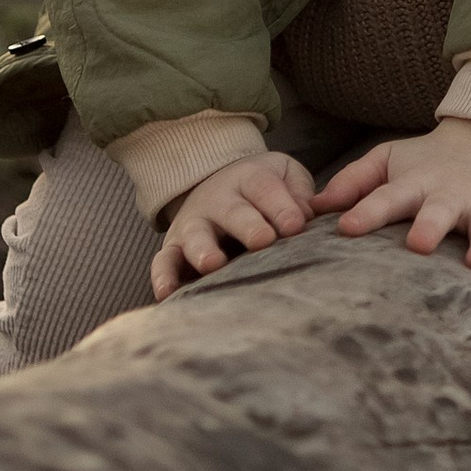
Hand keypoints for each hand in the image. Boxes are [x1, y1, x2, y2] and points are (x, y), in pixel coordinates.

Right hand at [150, 150, 319, 296]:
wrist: (219, 179)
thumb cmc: (264, 188)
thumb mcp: (285, 175)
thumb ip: (299, 193)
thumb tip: (307, 217)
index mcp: (250, 179)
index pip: (265, 189)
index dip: (281, 207)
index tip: (296, 226)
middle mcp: (218, 200)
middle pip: (233, 211)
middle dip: (247, 226)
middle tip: (263, 241)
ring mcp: (193, 224)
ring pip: (195, 236)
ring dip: (203, 250)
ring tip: (212, 265)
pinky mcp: (173, 248)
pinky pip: (163, 262)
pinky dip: (162, 277)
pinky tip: (167, 295)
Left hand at [311, 120, 470, 300]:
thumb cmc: (428, 162)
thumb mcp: (389, 160)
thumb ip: (354, 181)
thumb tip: (313, 207)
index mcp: (417, 184)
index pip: (387, 197)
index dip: (367, 211)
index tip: (345, 229)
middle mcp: (453, 197)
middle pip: (440, 211)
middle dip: (430, 226)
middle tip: (419, 243)